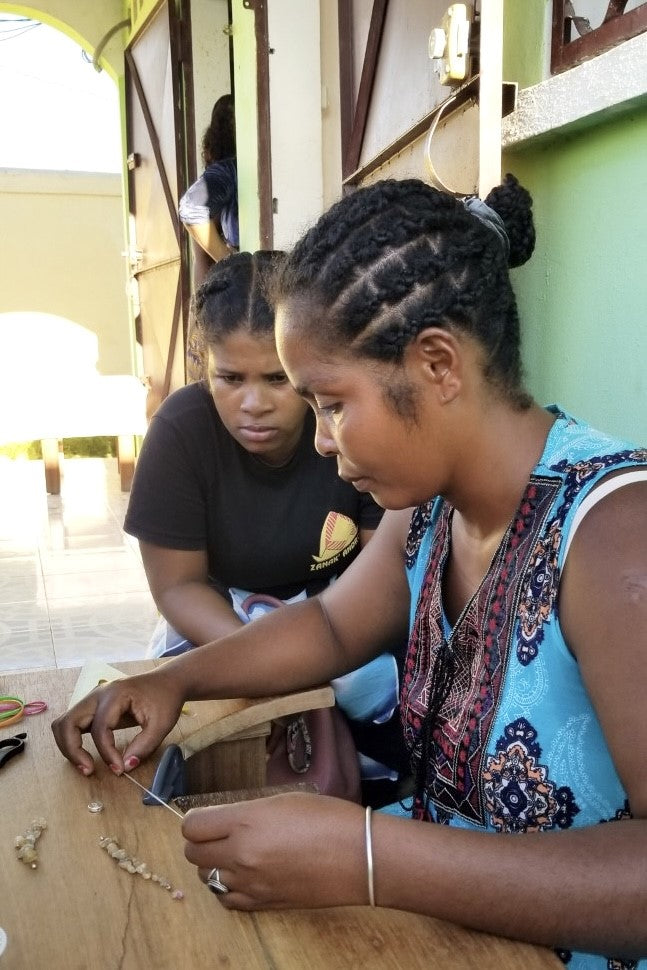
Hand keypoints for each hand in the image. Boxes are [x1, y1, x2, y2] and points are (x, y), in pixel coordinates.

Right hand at [51, 669, 184, 775]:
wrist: (167, 682)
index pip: (99, 728)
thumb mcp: (162, 724)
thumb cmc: (165, 699)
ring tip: (85, 765)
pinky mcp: (92, 706)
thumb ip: (144, 746)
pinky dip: (72, 740)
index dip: (106, 753)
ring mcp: (92, 699)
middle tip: (88, 770)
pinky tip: (85, 755)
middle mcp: (97, 694)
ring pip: (64, 723)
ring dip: (68, 746)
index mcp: (115, 694)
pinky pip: (71, 723)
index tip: (119, 769)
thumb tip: (125, 767)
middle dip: (72, 750)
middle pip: (67, 722)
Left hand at [182, 793, 367, 909]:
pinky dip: (227, 888)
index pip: (192, 826)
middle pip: (193, 854)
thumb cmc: (327, 818)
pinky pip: (226, 900)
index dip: (194, 820)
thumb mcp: (283, 800)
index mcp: (245, 822)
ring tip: (234, 854)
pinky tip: (242, 876)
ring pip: (207, 878)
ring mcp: (250, 884)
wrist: (359, 856)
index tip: (205, 816)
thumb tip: (226, 821)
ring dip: (213, 865)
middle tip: (217, 834)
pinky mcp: (262, 904)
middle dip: (200, 842)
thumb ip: (247, 812)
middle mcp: (241, 855)